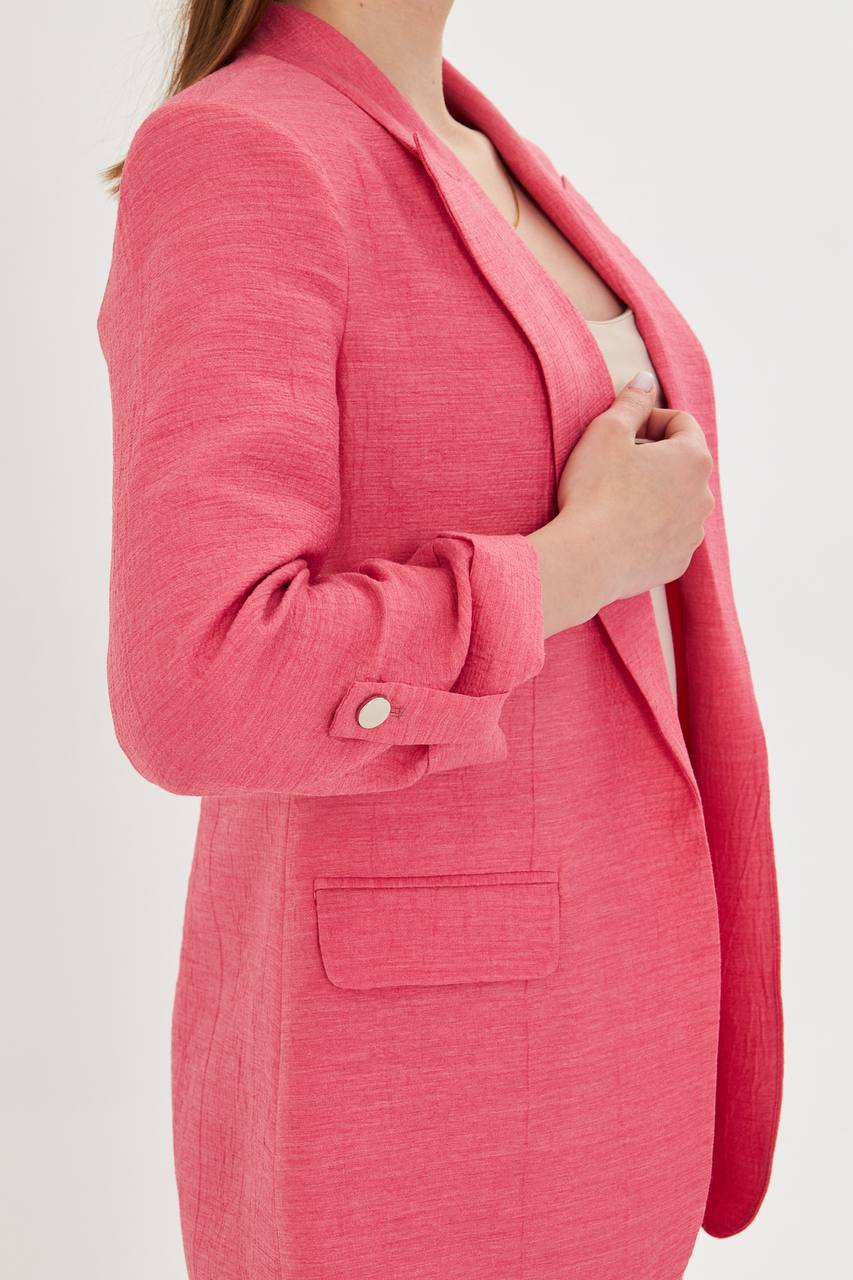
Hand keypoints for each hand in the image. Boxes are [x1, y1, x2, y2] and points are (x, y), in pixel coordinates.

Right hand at [527, 372, 714, 638]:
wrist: (585, 559)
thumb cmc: (594, 491)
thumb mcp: (606, 432)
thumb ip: (632, 402)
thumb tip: (647, 379)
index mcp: (693, 459)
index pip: (680, 422)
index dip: (648, 420)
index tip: (620, 432)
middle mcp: (704, 497)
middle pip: (681, 463)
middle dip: (652, 458)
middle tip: (612, 465)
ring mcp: (692, 533)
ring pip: (676, 501)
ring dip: (652, 494)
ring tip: (615, 499)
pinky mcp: (676, 562)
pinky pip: (666, 535)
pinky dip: (649, 528)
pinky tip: (619, 529)